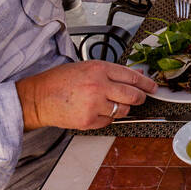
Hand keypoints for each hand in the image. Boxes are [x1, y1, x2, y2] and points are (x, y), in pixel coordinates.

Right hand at [16, 60, 157, 131]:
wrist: (38, 98)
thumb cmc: (59, 81)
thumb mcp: (86, 67)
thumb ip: (111, 72)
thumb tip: (135, 74)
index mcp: (99, 69)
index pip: (132, 76)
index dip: (146, 83)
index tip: (152, 87)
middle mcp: (99, 86)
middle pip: (133, 95)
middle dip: (140, 98)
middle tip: (140, 98)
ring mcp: (95, 104)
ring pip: (123, 111)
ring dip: (122, 109)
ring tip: (108, 104)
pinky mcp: (89, 120)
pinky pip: (109, 121)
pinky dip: (107, 118)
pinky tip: (95, 111)